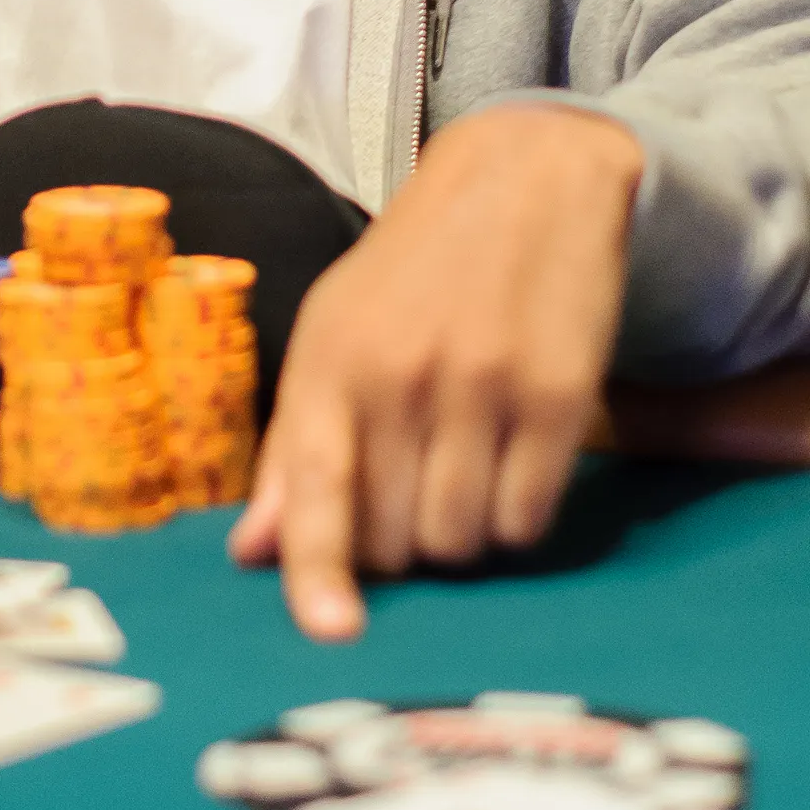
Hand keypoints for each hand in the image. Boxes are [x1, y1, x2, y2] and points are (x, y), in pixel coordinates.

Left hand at [228, 104, 642, 640]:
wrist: (523, 177)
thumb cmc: (414, 271)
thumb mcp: (335, 331)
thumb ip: (295, 445)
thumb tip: (250, 552)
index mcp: (332, 356)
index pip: (316, 483)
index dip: (318, 569)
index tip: (332, 632)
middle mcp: (403, 371)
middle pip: (392, 539)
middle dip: (394, 540)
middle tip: (409, 480)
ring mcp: (484, 383)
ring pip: (461, 540)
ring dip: (459, 532)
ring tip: (461, 461)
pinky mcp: (559, 395)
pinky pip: (528, 519)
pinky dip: (516, 514)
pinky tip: (510, 456)